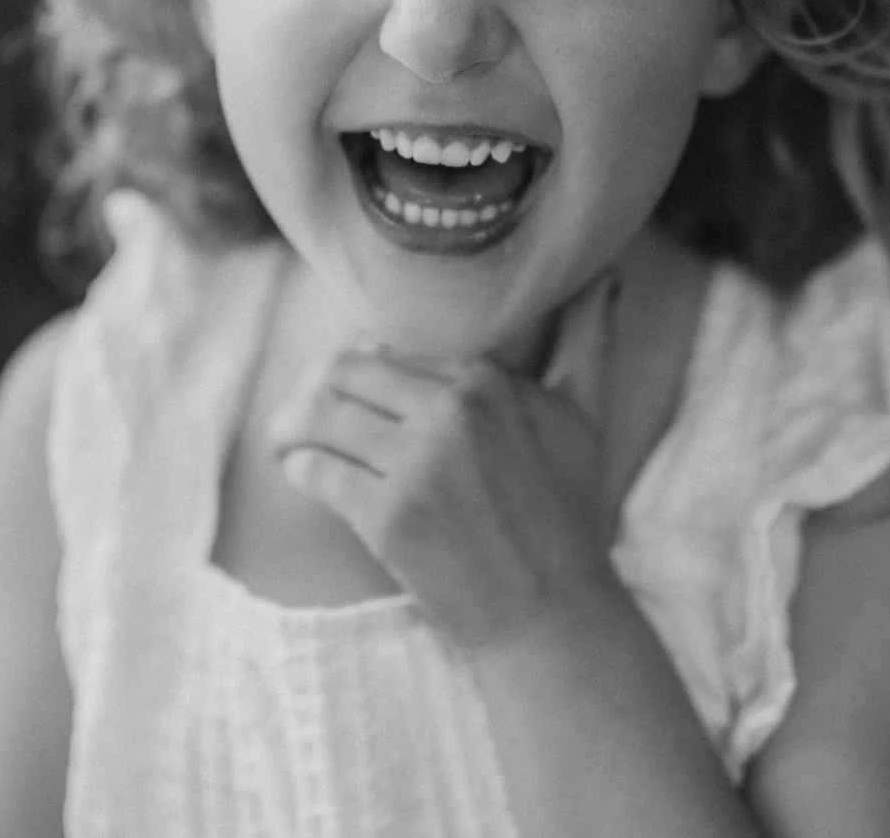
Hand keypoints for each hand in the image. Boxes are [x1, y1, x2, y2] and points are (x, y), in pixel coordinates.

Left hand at [269, 273, 620, 653]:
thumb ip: (590, 339)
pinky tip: (298, 472)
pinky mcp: (388, 516)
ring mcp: (417, 464)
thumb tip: (605, 276)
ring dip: (290, 425)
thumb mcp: (587, 416)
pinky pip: (316, 470)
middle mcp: (451, 411)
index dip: (364, 362)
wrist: (552, 613)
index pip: (391, 343)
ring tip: (284, 439)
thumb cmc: (570, 515)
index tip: (352, 385)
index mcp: (487, 378)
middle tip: (303, 410)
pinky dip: (297, 466)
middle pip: (344, 370)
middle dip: (314, 387)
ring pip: (320, 415)